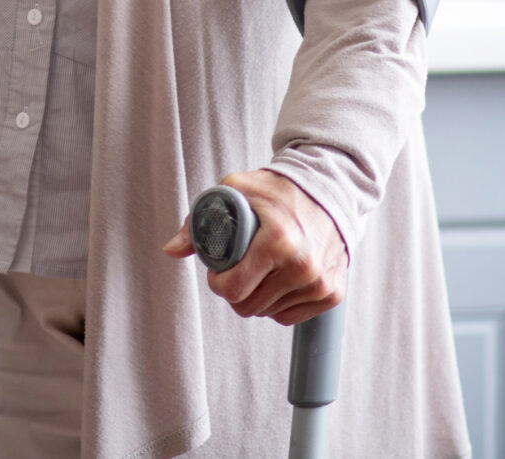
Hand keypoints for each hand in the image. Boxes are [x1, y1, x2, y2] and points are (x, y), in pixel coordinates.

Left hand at [162, 167, 347, 325]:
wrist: (329, 188)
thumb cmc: (278, 189)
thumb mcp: (235, 190)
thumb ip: (199, 219)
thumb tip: (171, 250)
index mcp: (278, 242)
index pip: (233, 289)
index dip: (218, 282)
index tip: (220, 270)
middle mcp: (303, 267)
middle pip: (248, 307)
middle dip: (236, 291)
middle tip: (239, 269)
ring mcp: (320, 283)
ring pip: (269, 313)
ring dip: (259, 296)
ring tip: (262, 269)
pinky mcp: (333, 293)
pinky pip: (292, 317)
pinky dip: (280, 303)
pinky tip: (279, 279)